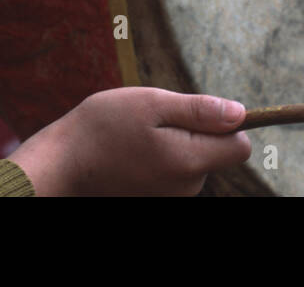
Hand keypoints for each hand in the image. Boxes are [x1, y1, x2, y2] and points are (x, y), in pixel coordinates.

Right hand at [8, 87, 251, 195]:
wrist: (62, 164)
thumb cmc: (102, 128)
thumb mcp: (151, 104)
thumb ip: (198, 111)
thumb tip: (241, 113)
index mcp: (190, 162)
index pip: (240, 146)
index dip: (226, 123)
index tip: (197, 111)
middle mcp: (187, 189)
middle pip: (216, 153)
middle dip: (194, 131)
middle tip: (152, 121)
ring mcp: (171, 198)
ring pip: (194, 162)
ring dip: (175, 144)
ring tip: (138, 136)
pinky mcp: (157, 199)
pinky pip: (175, 173)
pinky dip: (161, 158)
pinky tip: (133, 153)